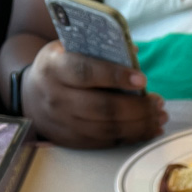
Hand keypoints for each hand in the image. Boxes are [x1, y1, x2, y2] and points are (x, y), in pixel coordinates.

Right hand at [22, 41, 167, 148]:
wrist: (32, 97)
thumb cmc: (60, 67)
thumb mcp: (69, 48)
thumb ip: (98, 49)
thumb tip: (133, 52)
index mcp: (55, 68)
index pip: (85, 73)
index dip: (115, 76)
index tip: (142, 79)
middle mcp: (57, 98)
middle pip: (102, 108)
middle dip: (136, 108)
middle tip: (158, 103)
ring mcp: (65, 124)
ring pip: (108, 129)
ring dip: (139, 125)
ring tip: (159, 117)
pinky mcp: (75, 142)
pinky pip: (107, 142)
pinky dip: (132, 137)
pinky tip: (149, 129)